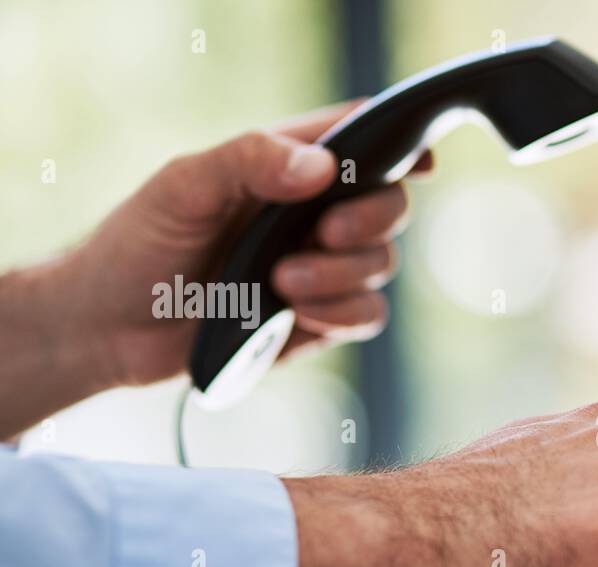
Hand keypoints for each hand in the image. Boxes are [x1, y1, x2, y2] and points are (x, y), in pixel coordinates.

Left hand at [21, 102, 430, 396]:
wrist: (110, 328)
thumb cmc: (137, 244)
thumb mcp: (182, 186)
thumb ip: (249, 162)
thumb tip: (323, 167)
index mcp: (284, 165)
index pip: (361, 139)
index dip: (401, 145)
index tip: (420, 163)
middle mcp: (311, 214)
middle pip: (389, 206)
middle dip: (368, 220)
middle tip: (324, 233)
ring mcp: (319, 268)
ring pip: (380, 265)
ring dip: (340, 275)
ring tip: (281, 283)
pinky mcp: (317, 319)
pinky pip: (367, 315)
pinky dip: (342, 313)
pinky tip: (297, 313)